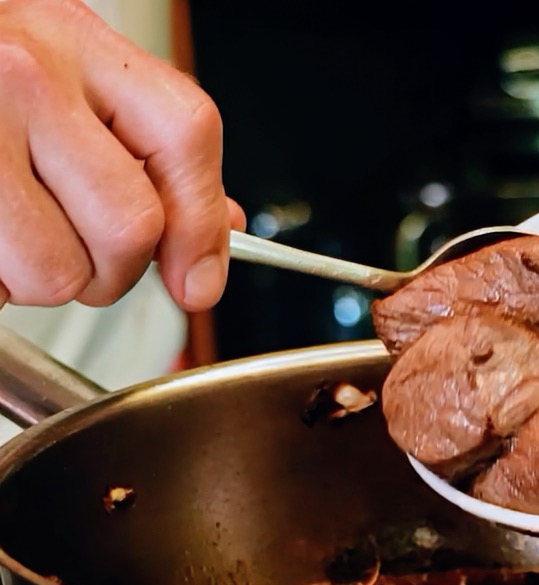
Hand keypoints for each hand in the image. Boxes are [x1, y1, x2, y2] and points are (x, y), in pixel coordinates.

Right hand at [0, 0, 244, 310]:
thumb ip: (147, 145)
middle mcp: (23, 75)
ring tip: (11, 239)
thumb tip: (215, 228)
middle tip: (80, 255)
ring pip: (58, 272)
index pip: (185, 137)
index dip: (202, 227)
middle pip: (131, 226)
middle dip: (113, 270)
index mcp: (77, 44)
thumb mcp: (69, 72)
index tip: (197, 281)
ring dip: (42, 282)